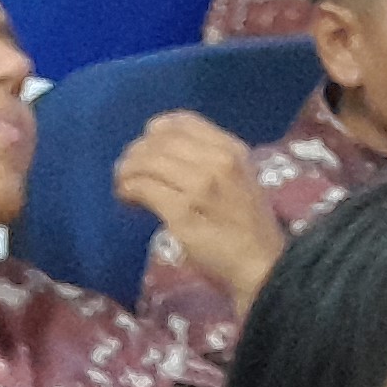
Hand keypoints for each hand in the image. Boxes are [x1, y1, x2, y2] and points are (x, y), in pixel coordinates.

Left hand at [113, 112, 288, 309]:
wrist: (262, 265)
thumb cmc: (248, 226)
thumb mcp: (239, 179)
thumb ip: (210, 160)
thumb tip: (163, 150)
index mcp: (232, 150)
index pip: (182, 121)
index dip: (155, 131)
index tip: (145, 147)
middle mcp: (217, 161)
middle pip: (159, 140)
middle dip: (135, 153)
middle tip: (126, 171)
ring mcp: (199, 186)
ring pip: (146, 161)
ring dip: (126, 172)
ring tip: (124, 186)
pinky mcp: (182, 212)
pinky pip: (142, 188)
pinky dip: (127, 190)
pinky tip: (127, 200)